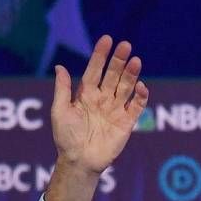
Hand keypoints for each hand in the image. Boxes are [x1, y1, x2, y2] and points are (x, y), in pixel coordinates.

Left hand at [50, 34, 148, 177]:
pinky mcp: (126, 122)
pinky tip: (141, 86)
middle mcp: (102, 98)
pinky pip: (136, 106)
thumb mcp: (59, 111)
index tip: (107, 40)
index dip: (100, 55)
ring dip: (132, 74)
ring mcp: (115, 109)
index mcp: (86, 94)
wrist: (79, 161)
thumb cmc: (66, 137)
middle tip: (126, 45)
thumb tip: (59, 66)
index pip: (95, 70)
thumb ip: (63, 89)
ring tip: (136, 60)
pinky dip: (141, 97)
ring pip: (126, 87)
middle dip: (119, 60)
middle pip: (113, 75)